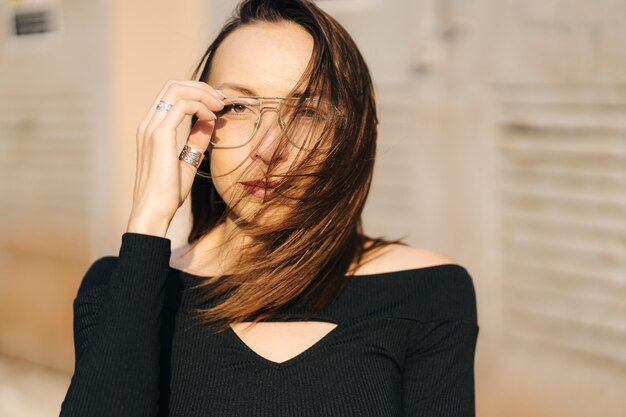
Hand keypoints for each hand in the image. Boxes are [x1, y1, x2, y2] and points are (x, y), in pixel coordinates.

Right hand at [126, 80, 224, 236]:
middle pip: (173, 86)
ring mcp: (151, 128)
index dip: (196, 93)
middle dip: (201, 88)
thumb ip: (196, 140)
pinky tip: (212, 118)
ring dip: (202, 94)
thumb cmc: (168, 193)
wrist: (154, 211)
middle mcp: (148, 124)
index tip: (217, 102)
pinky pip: (182, 106)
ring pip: (176, 90)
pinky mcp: (159, 135)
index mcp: (151, 129)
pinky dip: (200, 107)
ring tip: (220, 105)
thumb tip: (210, 121)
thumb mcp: (187, 161)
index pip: (171, 95)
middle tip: (222, 98)